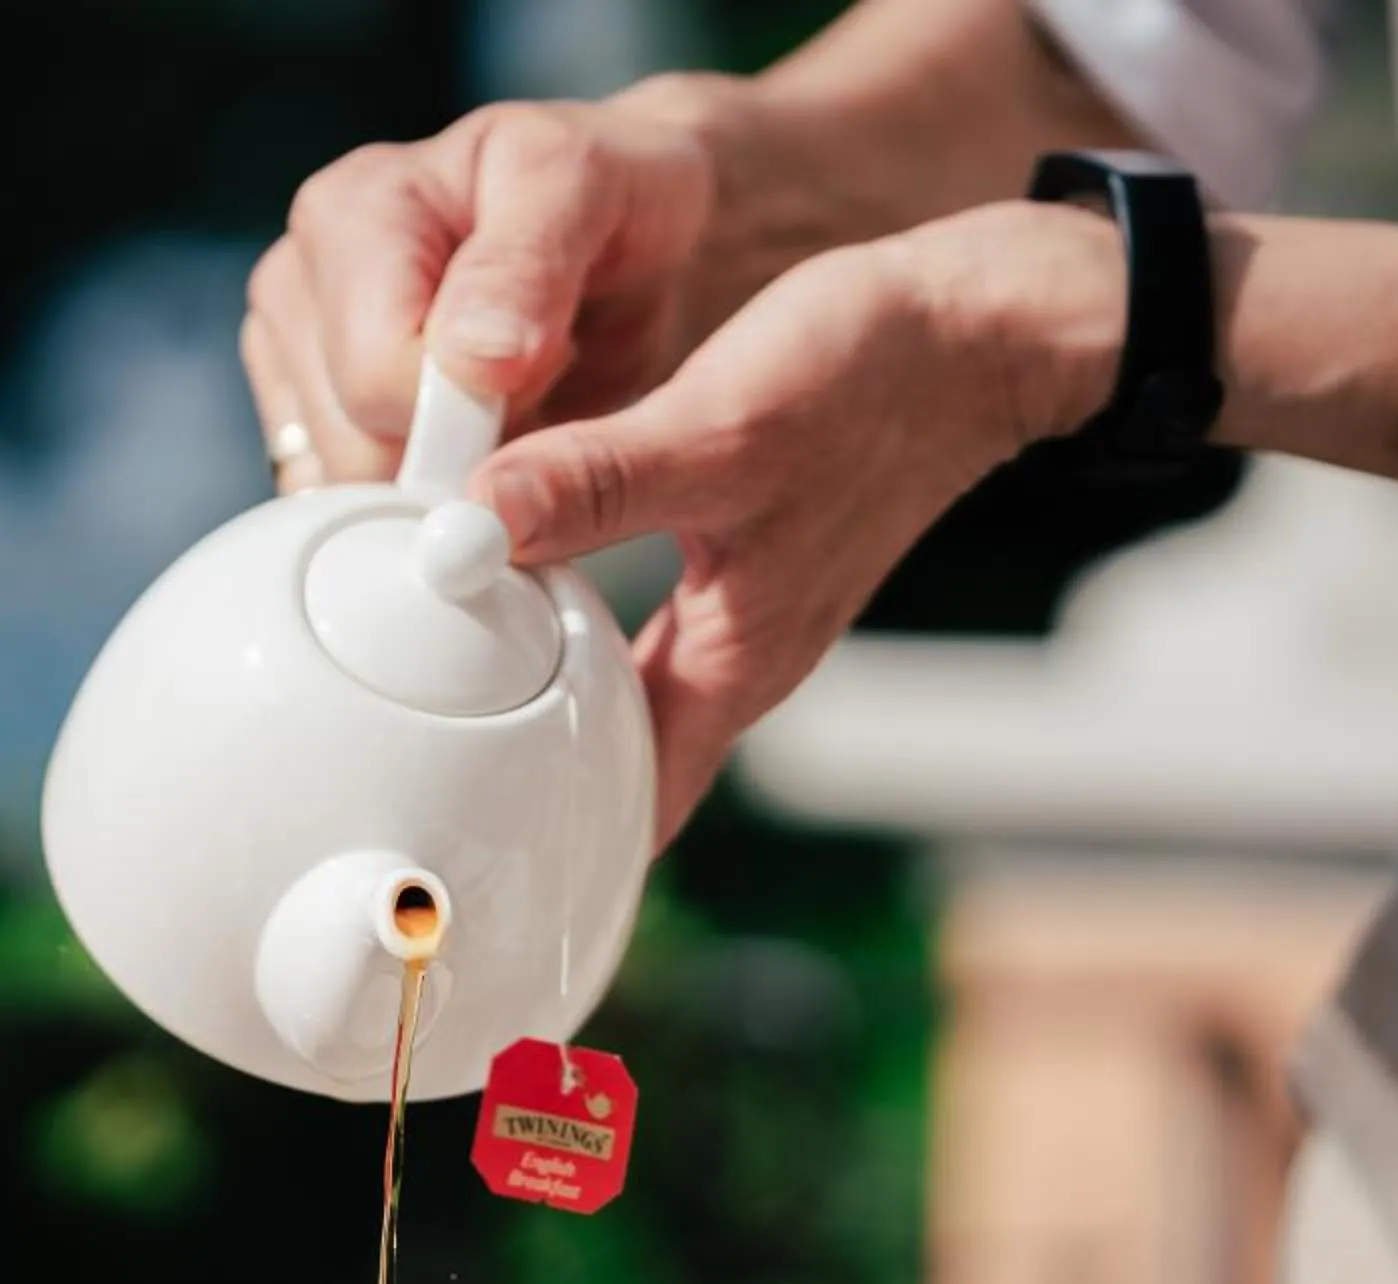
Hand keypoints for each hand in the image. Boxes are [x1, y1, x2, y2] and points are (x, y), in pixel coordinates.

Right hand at [242, 90, 724, 489]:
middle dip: (457, 451)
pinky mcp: (300, 423)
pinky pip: (345, 515)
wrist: (622, 227)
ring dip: (441, 478)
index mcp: (350, 211)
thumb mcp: (590, 190)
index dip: (472, 410)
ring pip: (346, 492)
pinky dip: (418, 501)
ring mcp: (290, 358)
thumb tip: (471, 358)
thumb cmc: (606, 195)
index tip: (544, 374)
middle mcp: (299, 283)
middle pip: (355, 449)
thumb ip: (525, 268)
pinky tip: (464, 438)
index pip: (377, 377)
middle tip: (532, 391)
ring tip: (502, 405)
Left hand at [470, 201, 1127, 847]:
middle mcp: (732, 659)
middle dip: (521, 774)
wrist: (980, 324)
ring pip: (617, 691)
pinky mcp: (735, 559)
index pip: (635, 811)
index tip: (456, 845)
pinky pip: (632, 623)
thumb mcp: (723, 432)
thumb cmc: (877, 382)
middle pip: (612, 765)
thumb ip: (596, 483)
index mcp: (733, 668)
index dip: (551, 842)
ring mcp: (736, 613)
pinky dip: (570, 616)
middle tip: (416, 767)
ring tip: (435, 681)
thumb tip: (475, 522)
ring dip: (537, 688)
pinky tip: (517, 575)